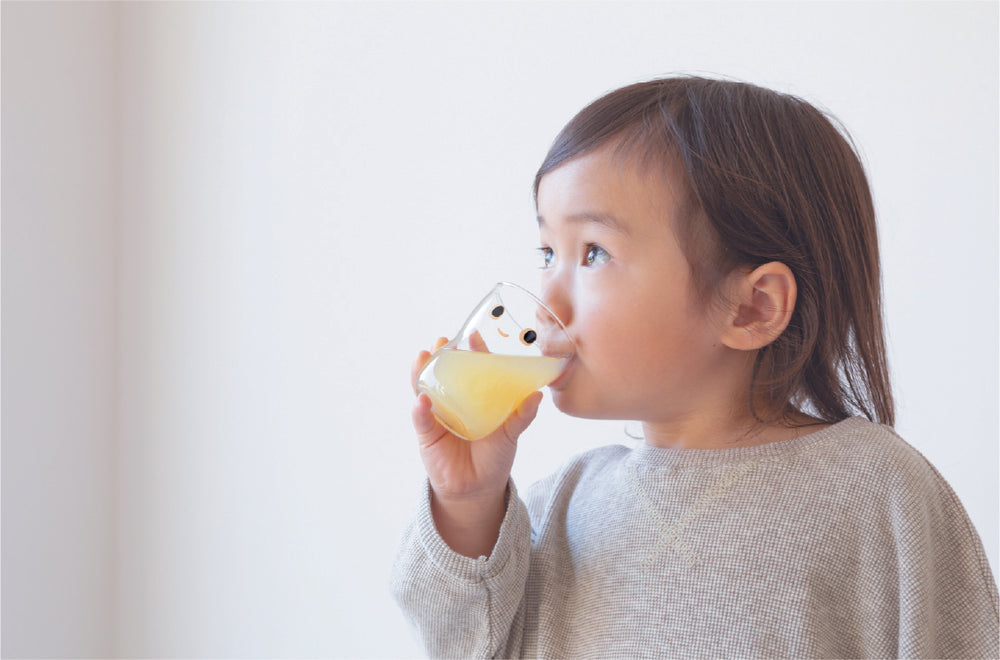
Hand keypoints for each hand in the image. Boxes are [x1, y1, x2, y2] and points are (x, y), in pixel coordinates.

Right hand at [410, 337, 542, 555]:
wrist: (478, 488)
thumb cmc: (495, 456)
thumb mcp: (511, 434)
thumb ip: (522, 416)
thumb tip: (537, 395)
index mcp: (478, 395)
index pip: (474, 367)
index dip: (473, 350)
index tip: (473, 335)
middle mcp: (456, 399)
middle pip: (445, 371)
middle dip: (441, 354)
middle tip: (442, 341)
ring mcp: (438, 413)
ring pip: (426, 387)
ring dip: (422, 371)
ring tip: (423, 358)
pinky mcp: (427, 432)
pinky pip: (421, 418)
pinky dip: (419, 408)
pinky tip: (422, 400)